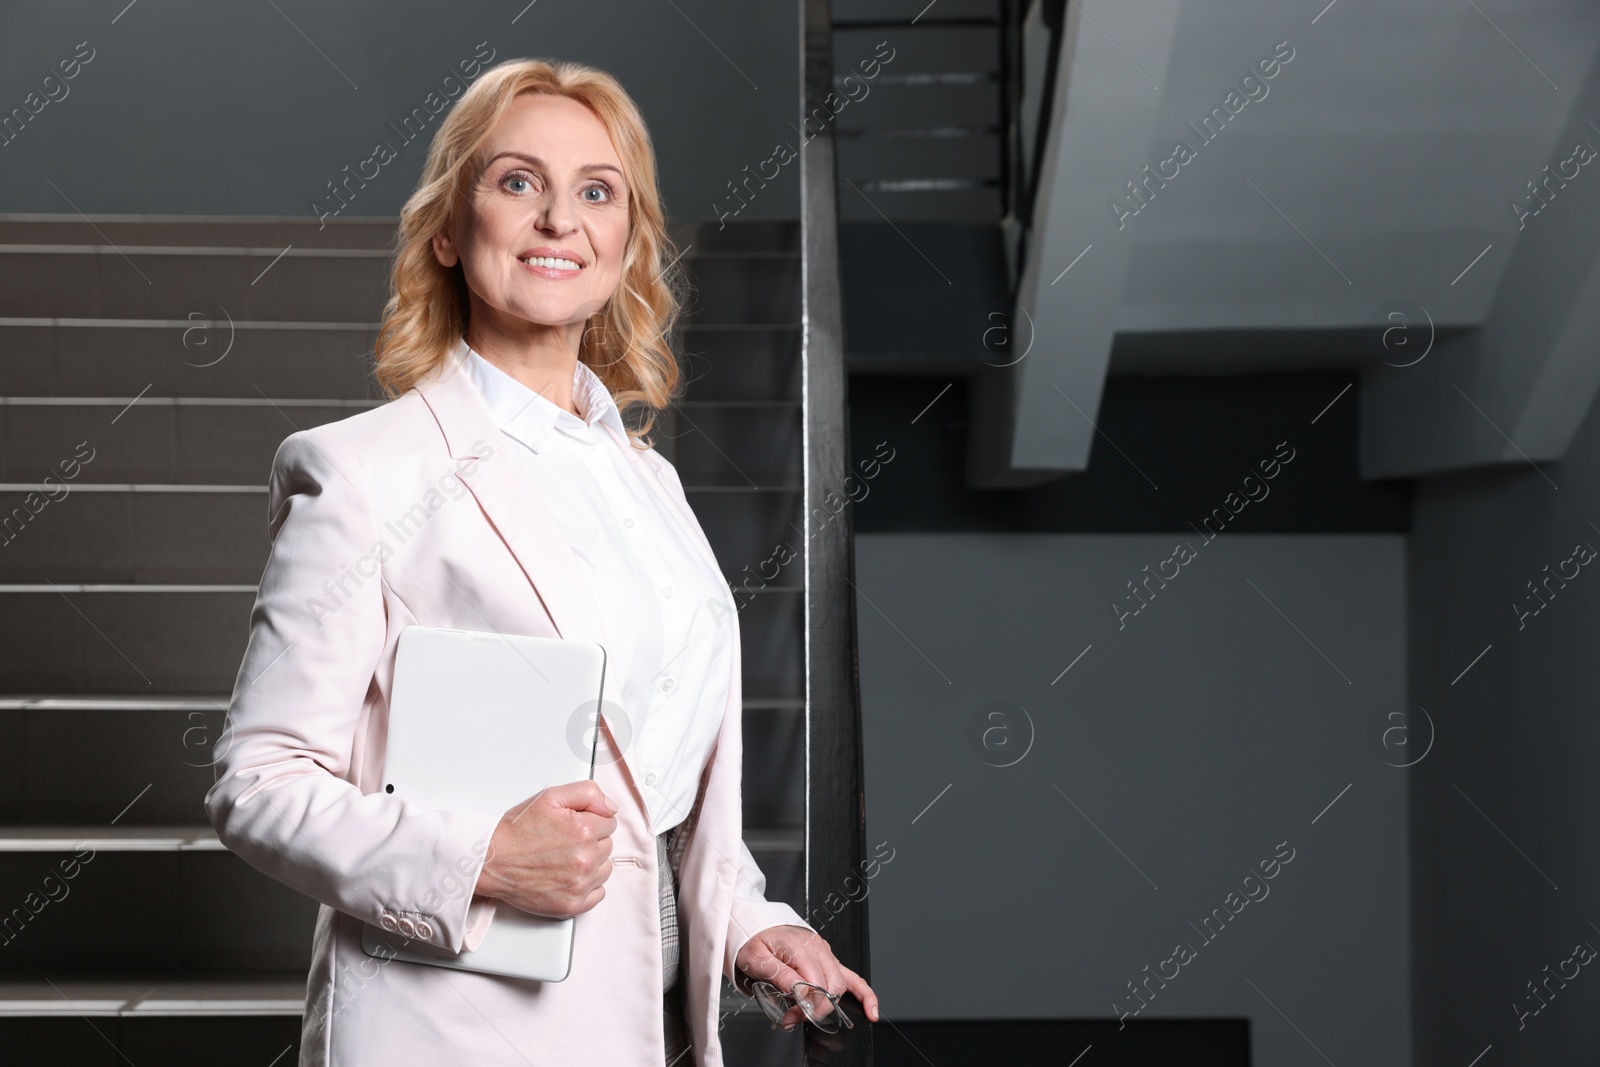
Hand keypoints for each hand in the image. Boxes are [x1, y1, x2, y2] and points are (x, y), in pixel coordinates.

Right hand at [473, 780, 617, 917]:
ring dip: (592, 863)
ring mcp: (579, 884)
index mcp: (583, 830)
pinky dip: (588, 886)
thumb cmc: (517, 831)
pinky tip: (569, 876)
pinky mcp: (572, 905)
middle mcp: (585, 858)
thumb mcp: (550, 797)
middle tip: (563, 841)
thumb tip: (610, 808)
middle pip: (607, 845)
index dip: (590, 820)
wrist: (492, 860)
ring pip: (605, 868)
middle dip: (591, 841)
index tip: (573, 825)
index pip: (609, 822)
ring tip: (564, 858)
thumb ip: (588, 793)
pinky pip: (598, 893)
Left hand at [735, 924, 879, 1027]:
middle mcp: (818, 949)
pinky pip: (851, 977)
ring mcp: (826, 953)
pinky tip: (870, 1009)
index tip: (790, 1016)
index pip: (816, 986)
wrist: (755, 924)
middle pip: (832, 988)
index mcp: (801, 947)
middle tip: (794, 1017)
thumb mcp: (757, 959)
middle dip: (817, 1009)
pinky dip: (864, 994)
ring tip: (813, 1017)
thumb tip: (800, 992)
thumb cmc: (754, 940)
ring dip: (830, 1005)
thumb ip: (780, 975)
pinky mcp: (828, 959)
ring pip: (843, 985)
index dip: (806, 1007)